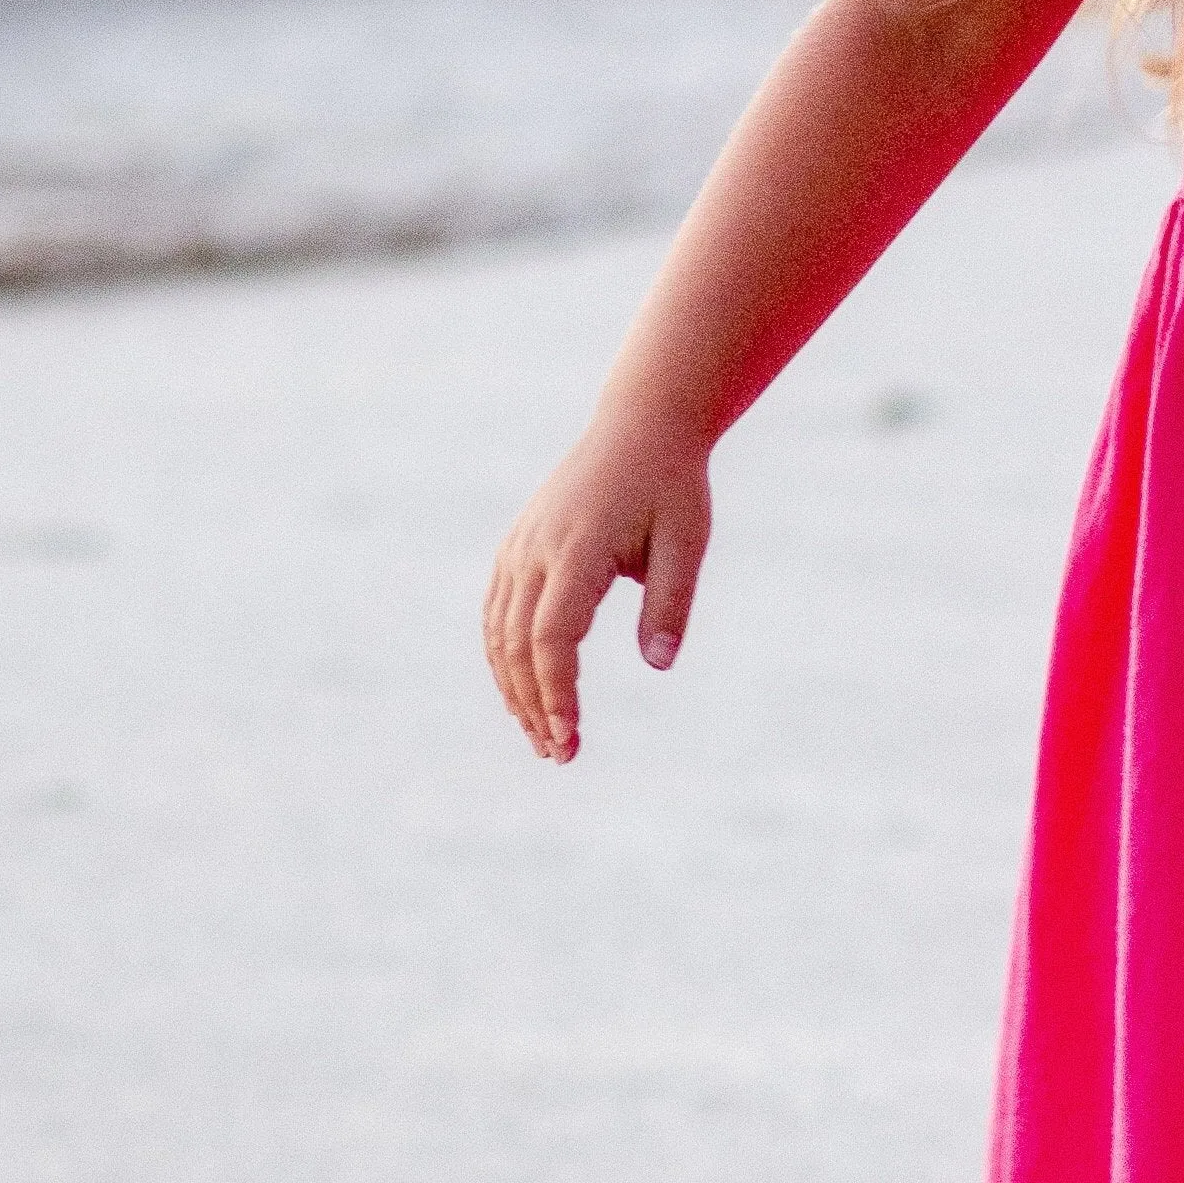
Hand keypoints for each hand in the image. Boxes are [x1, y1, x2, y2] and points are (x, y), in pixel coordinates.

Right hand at [482, 419, 712, 763]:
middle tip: (561, 756)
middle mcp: (535, 551)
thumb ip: (670, 604)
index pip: (552, 638)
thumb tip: (659, 665)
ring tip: (543, 738)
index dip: (557, 692)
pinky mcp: (515, 548)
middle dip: (535, 707)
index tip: (573, 737)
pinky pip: (497, 614)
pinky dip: (504, 659)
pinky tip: (525, 693)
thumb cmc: (672, 486)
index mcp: (576, 550)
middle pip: (516, 646)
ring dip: (515, 690)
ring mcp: (518, 548)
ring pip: (498, 634)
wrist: (640, 426)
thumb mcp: (686, 543)